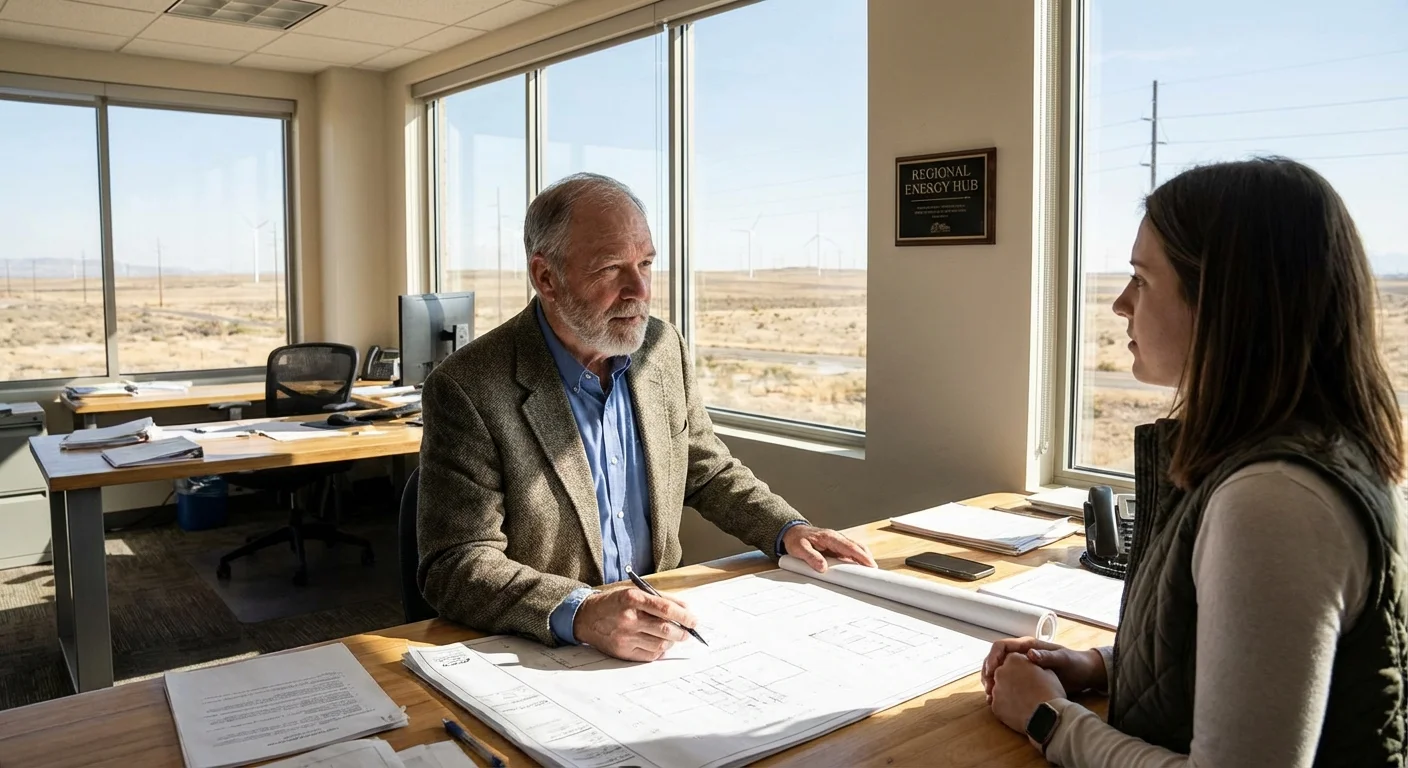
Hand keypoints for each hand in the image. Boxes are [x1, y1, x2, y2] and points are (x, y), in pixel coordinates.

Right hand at [572, 587, 698, 661]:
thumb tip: (685, 608)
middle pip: (665, 629)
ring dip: (672, 641)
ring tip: (672, 636)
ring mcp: (625, 637)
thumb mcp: (634, 592)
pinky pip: (650, 655)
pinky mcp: (623, 652)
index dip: (684, 615)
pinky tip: (658, 643)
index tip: (694, 620)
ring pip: (660, 644)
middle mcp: (629, 619)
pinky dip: (659, 650)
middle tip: (687, 632)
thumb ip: (659, 598)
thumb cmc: (614, 602)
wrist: (586, 617)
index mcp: (633, 599)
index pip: (666, 609)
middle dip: (682, 632)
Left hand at [782, 524, 876, 571]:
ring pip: (855, 548)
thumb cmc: (796, 539)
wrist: (792, 532)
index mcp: (830, 537)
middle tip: (875, 571)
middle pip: (857, 546)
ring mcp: (837, 542)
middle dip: (867, 558)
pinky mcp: (836, 547)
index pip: (849, 546)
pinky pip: (850, 552)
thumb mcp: (799, 548)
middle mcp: (836, 538)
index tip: (870, 565)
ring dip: (863, 558)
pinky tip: (859, 568)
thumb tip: (822, 567)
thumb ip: (811, 557)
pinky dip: (857, 559)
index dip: (861, 556)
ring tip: (870, 572)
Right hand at [981, 637, 1105, 701]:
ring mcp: (1021, 668)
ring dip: (991, 681)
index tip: (992, 671)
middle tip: (988, 686)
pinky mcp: (1023, 680)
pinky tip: (997, 699)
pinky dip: (999, 689)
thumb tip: (1030, 653)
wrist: (1084, 675)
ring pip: (998, 671)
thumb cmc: (1075, 664)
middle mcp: (1020, 655)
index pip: (1001, 646)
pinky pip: (1006, 682)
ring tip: (990, 694)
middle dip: (988, 671)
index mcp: (1027, 646)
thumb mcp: (1063, 659)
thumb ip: (1047, 656)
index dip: (993, 657)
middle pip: (995, 659)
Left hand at [989, 652, 1065, 738]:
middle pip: (1003, 674)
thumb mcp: (1047, 671)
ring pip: (999, 690)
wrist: (1048, 716)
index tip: (1027, 677)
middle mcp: (1001, 672)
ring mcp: (996, 689)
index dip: (1021, 670)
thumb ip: (1034, 665)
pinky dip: (1006, 708)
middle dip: (1011, 681)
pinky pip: (998, 705)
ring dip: (1008, 694)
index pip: (1012, 661)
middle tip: (1024, 691)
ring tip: (1023, 703)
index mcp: (1014, 659)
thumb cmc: (1051, 692)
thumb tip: (1031, 667)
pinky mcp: (995, 706)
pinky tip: (1018, 712)